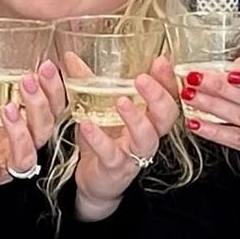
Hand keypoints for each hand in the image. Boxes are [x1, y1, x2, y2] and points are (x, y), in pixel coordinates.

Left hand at [0, 51, 66, 226]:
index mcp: (21, 124)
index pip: (50, 108)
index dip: (54, 89)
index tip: (48, 66)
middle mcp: (17, 146)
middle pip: (45, 129)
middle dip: (41, 104)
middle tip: (28, 80)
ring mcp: (1, 165)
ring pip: (25, 156)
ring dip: (21, 133)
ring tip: (8, 109)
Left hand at [72, 58, 179, 220]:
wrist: (95, 182)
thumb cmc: (103, 143)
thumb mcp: (95, 109)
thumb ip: (88, 84)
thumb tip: (70, 56)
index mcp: (148, 117)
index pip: (168, 96)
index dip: (168, 80)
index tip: (161, 60)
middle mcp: (147, 136)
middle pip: (166, 117)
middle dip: (158, 96)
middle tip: (143, 79)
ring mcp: (133, 154)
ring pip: (146, 138)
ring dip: (136, 119)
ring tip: (121, 101)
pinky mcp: (116, 169)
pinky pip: (111, 155)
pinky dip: (100, 139)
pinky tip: (88, 124)